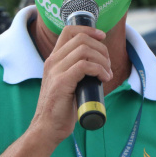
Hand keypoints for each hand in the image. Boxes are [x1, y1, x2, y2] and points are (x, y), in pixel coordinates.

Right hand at [30, 26, 111, 143]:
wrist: (48, 127)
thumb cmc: (61, 108)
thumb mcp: (68, 83)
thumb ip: (76, 71)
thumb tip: (99, 64)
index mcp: (53, 60)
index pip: (69, 31)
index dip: (88, 29)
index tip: (102, 37)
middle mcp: (52, 62)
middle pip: (81, 38)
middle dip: (101, 48)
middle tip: (107, 65)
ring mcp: (55, 71)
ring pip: (84, 50)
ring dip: (102, 60)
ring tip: (106, 73)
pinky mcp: (61, 82)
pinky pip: (84, 66)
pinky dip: (99, 69)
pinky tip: (103, 78)